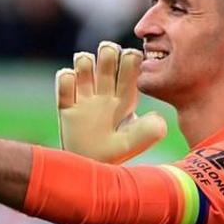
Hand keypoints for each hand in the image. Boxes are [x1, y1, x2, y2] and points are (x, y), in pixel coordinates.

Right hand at [56, 41, 166, 163]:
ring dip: (85, 62)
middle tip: (109, 57)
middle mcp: (105, 93)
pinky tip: (71, 86)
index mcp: (124, 98)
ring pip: (84, 64)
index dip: (131, 59)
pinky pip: (64, 82)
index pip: (130, 69)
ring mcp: (85, 97)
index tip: (132, 60)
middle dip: (108, 53)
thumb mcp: (132, 145)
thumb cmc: (112, 156)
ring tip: (87, 72)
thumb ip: (147, 132)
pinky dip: (66, 79)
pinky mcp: (67, 106)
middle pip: (107, 59)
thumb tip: (159, 118)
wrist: (87, 170)